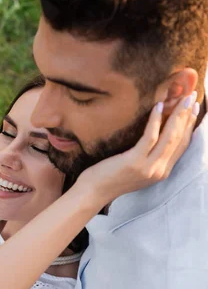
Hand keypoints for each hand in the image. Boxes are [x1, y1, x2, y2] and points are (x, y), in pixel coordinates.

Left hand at [76, 93, 198, 203]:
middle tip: (192, 97)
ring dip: (178, 115)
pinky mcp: (135, 161)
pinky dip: (156, 120)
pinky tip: (158, 106)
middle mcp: (159, 171)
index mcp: (162, 172)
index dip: (190, 126)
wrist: (94, 192)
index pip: (182, 146)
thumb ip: (149, 156)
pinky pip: (150, 137)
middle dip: (188, 116)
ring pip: (170, 137)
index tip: (194, 109)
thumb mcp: (137, 168)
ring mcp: (148, 167)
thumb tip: (156, 134)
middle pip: (179, 139)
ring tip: (183, 98)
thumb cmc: (110, 177)